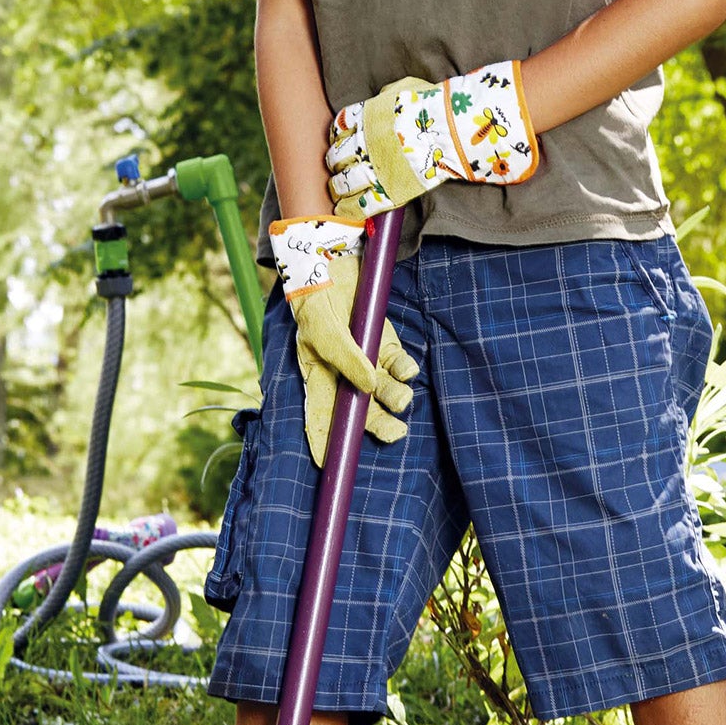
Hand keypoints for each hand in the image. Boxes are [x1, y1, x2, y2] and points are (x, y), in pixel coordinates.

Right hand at [268, 218, 418, 466]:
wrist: (333, 259)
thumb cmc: (317, 299)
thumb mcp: (324, 330)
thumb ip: (346, 359)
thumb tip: (368, 388)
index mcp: (318, 375)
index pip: (318, 416)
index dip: (322, 442)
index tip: (327, 465)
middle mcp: (342, 372)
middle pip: (359, 409)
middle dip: (376, 424)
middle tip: (395, 433)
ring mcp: (365, 357)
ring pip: (382, 388)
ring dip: (394, 396)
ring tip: (403, 398)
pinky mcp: (384, 341)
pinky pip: (397, 363)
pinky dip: (405, 369)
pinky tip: (408, 370)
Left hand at [325, 60, 538, 218]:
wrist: (450, 129)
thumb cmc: (433, 105)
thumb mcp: (406, 88)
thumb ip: (390, 94)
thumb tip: (385, 96)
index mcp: (367, 117)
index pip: (339, 127)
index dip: (337, 137)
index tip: (339, 141)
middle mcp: (364, 143)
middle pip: (336, 156)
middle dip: (334, 163)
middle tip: (337, 168)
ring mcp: (375, 169)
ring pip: (344, 182)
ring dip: (339, 187)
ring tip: (339, 190)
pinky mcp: (388, 191)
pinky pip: (361, 205)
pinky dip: (350, 209)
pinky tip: (346, 210)